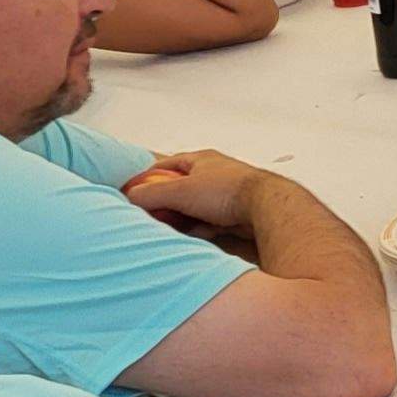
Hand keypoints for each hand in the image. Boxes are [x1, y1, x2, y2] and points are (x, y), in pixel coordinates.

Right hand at [122, 151, 273, 232]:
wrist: (266, 208)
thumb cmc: (226, 191)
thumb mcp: (180, 191)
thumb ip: (152, 193)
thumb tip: (130, 197)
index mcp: (200, 160)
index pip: (165, 165)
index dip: (147, 178)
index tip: (132, 193)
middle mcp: (213, 175)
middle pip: (179, 190)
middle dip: (165, 205)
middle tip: (151, 218)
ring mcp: (224, 195)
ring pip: (193, 209)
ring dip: (181, 220)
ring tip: (170, 230)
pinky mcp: (233, 214)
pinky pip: (208, 223)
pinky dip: (199, 230)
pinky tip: (193, 236)